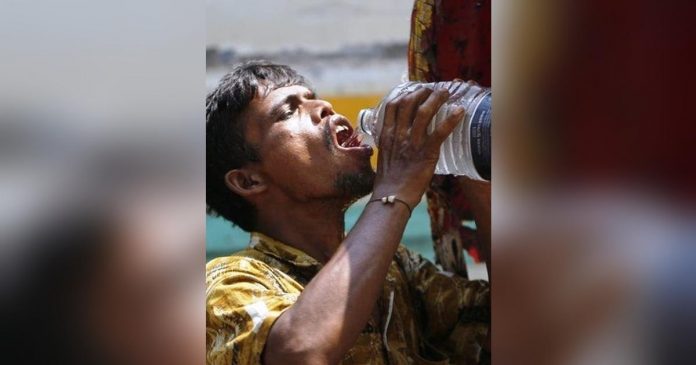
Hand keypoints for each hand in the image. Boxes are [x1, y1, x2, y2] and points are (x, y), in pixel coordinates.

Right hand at [372, 88, 463, 207]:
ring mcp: (412, 143)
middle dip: (422, 92)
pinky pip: (440, 132)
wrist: (392, 197)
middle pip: (408, 103)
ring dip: (436, 99)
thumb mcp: (385, 155)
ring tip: (446, 93)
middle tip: (433, 90)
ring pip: (424, 112)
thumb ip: (392, 144)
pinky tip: (460, 111)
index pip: (392, 105)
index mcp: (387, 134)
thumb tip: (401, 138)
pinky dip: (451, 119)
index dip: (405, 93)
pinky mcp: (426, 153)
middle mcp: (398, 135)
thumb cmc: (388, 181)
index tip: (414, 90)